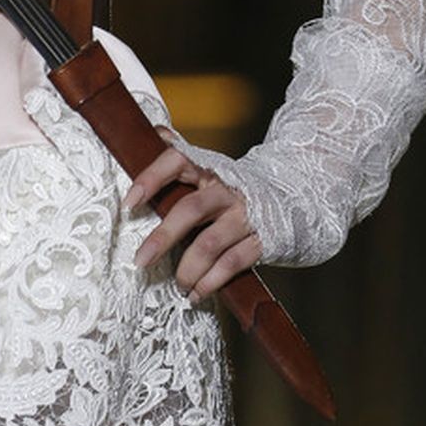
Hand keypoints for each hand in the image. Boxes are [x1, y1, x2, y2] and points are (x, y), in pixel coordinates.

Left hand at [125, 127, 261, 302]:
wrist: (296, 196)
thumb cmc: (236, 187)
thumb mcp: (212, 167)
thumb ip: (183, 156)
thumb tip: (154, 132)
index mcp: (209, 167)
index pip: (177, 160)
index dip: (151, 178)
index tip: (129, 203)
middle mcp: (227, 189)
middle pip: (190, 209)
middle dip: (163, 237)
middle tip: (141, 260)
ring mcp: (245, 215)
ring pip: (210, 243)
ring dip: (188, 268)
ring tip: (177, 284)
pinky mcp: (261, 240)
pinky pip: (232, 263)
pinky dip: (211, 282)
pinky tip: (197, 293)